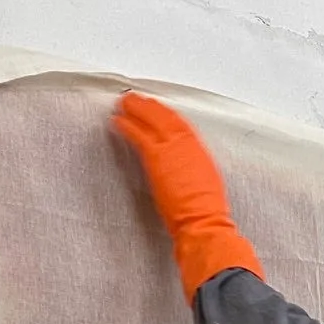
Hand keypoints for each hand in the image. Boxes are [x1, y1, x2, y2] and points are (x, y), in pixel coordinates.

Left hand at [110, 92, 263, 303]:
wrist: (205, 224)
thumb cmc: (206, 216)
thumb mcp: (206, 189)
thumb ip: (193, 176)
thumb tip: (185, 177)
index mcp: (202, 153)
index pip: (182, 126)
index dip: (167, 115)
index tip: (157, 109)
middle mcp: (188, 146)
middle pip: (166, 117)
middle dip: (150, 106)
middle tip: (135, 99)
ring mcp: (173, 149)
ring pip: (151, 120)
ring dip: (136, 110)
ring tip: (122, 104)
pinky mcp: (157, 156)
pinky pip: (138, 134)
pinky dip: (126, 126)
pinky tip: (116, 122)